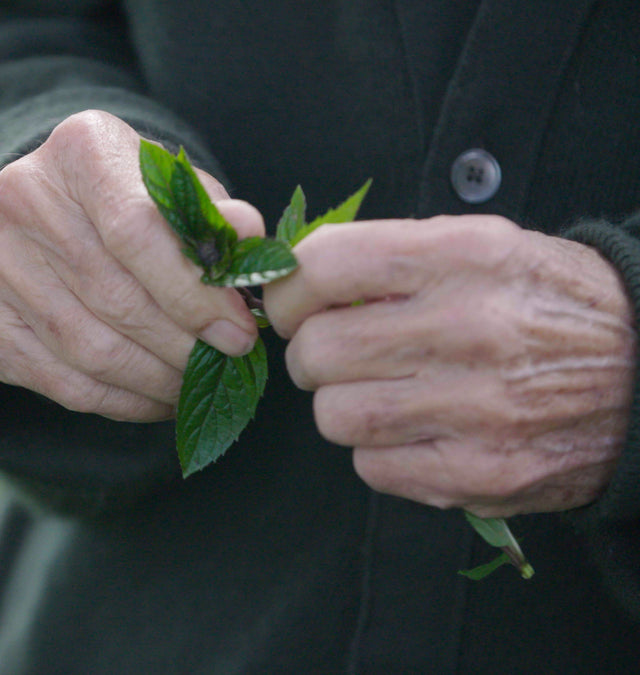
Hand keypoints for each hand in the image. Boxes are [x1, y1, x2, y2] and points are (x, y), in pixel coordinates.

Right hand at [0, 110, 263, 421]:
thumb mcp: (181, 193)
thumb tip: (247, 234)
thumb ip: (213, 216)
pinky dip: (118, 402)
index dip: (192, 293)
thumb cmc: (136, 203)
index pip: (135, 231)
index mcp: (78, 149)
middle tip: (226, 366)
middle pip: (112, 296)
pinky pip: (60, 382)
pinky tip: (154, 397)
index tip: (239, 333)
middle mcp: (19, 197)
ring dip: (154, 379)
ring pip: (87, 348)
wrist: (60, 216)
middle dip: (181, 344)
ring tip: (195, 384)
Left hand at [264, 215, 634, 516]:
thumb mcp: (486, 246)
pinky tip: (416, 430)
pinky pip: (372, 467)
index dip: (290, 289)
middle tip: (336, 353)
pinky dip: (378, 452)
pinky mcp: (482, 473)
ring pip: (335, 416)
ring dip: (342, 405)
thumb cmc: (550, 305)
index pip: (324, 266)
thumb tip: (297, 276)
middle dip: (311, 353)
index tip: (296, 303)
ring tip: (381, 391)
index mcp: (465, 258)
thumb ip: (393, 255)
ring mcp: (477, 408)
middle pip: (317, 351)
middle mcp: (470, 329)